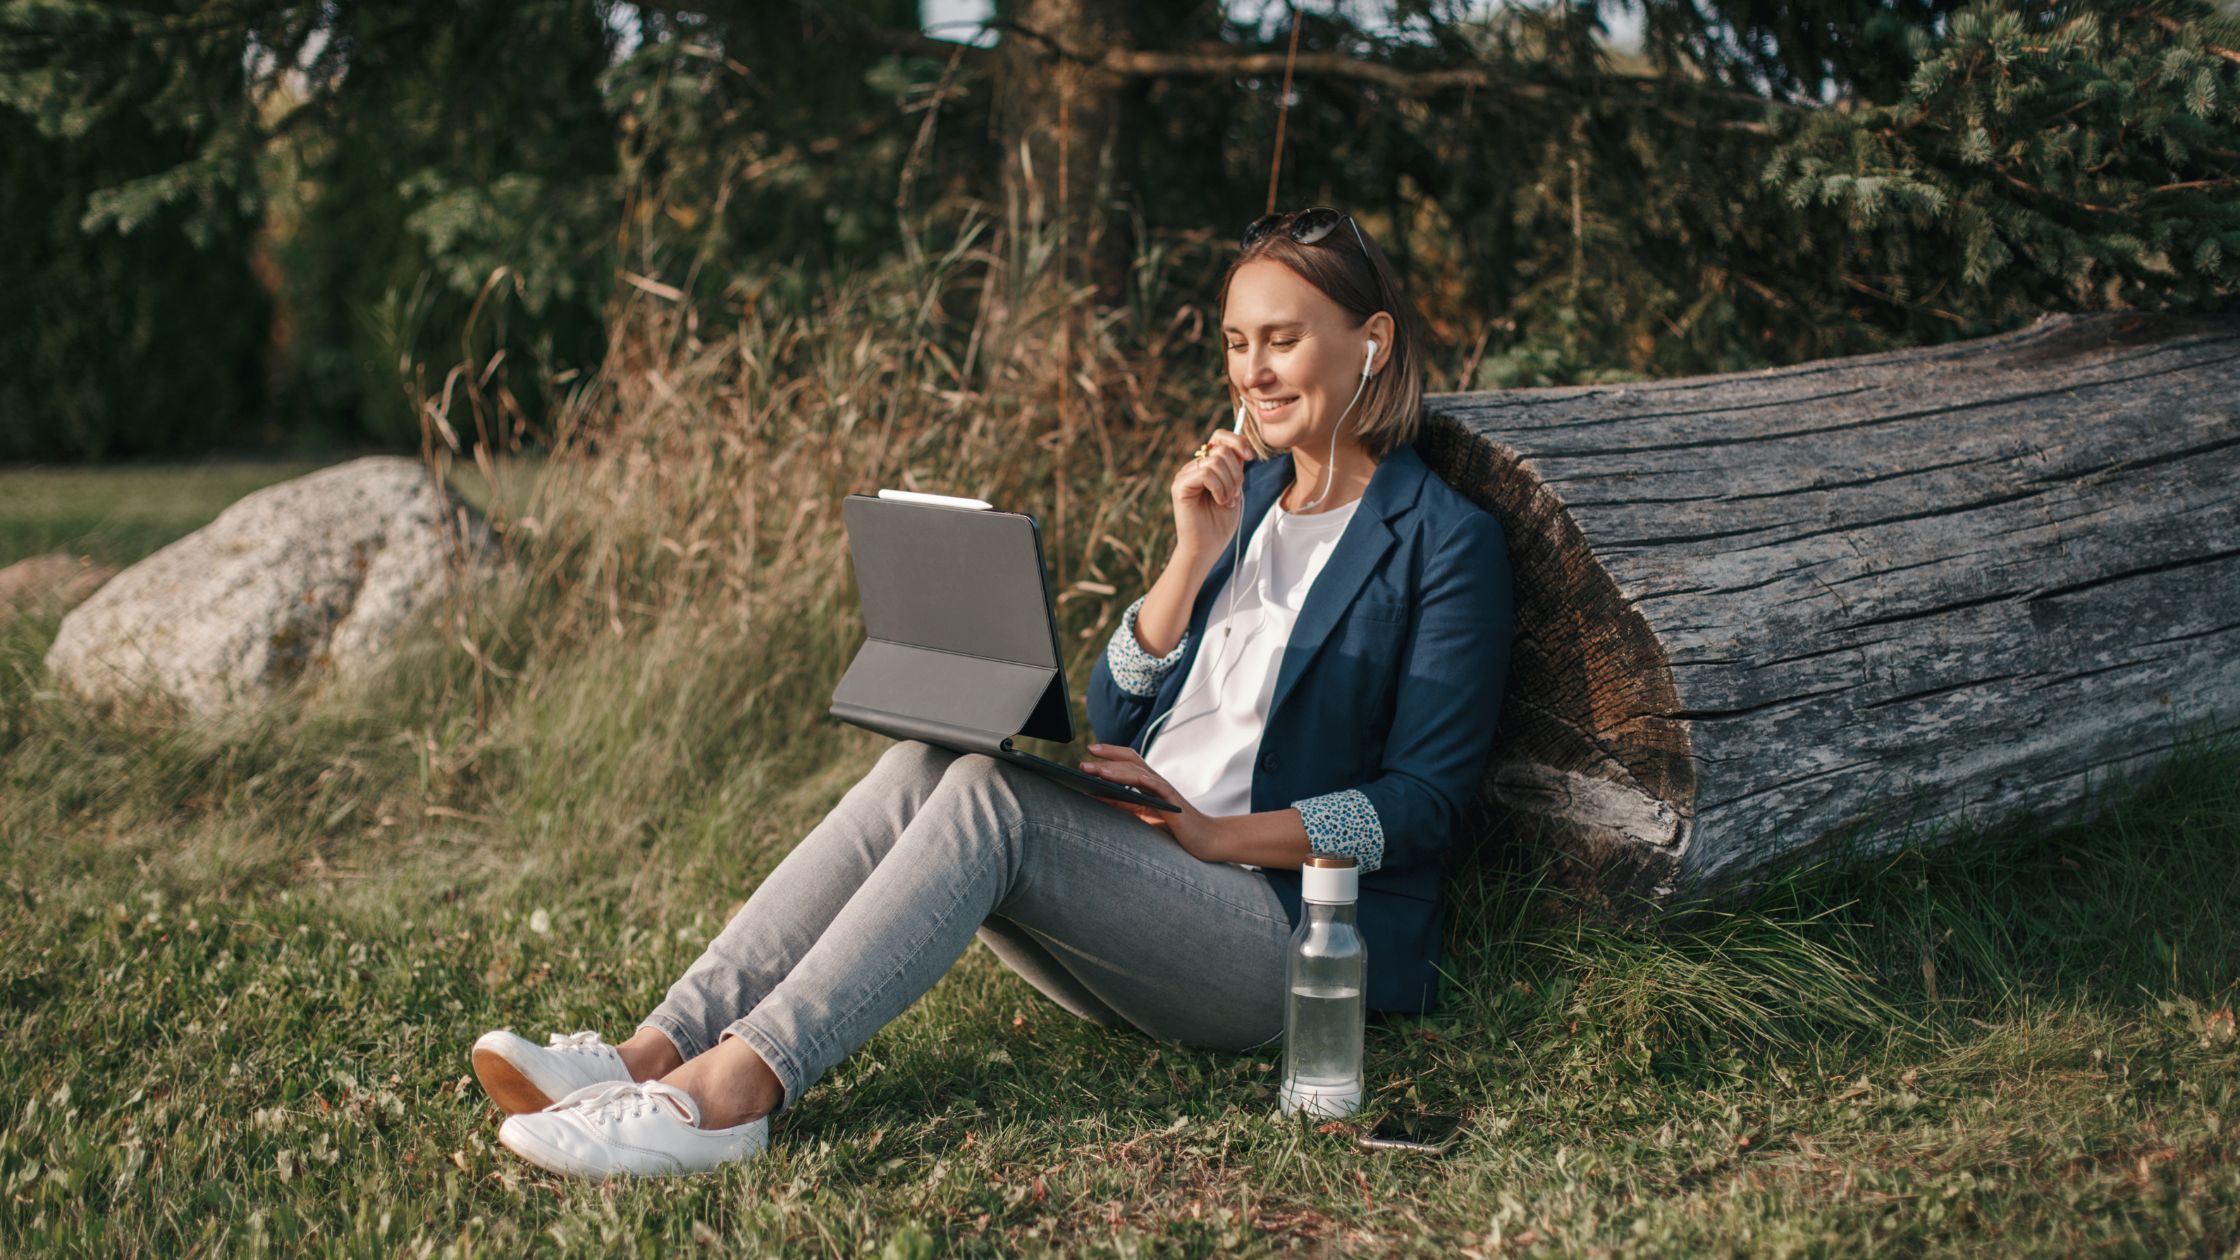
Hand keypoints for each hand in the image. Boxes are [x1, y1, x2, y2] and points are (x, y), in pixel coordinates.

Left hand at [1078, 743, 1225, 861]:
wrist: (1206, 840)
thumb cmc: (1175, 829)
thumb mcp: (1143, 815)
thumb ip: (1124, 805)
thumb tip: (1096, 796)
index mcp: (1148, 785)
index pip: (1127, 761)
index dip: (1110, 754)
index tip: (1089, 750)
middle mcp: (1156, 783)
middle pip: (1130, 761)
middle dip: (1106, 759)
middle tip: (1083, 762)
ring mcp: (1166, 791)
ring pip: (1139, 773)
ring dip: (1116, 770)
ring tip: (1097, 771)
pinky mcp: (1175, 803)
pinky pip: (1160, 788)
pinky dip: (1146, 781)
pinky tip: (1133, 779)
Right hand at [1171, 426, 1256, 560]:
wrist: (1207, 548)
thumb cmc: (1220, 523)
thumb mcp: (1234, 489)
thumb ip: (1235, 467)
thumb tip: (1241, 447)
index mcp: (1206, 465)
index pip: (1220, 437)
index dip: (1237, 441)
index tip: (1250, 457)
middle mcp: (1193, 467)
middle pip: (1222, 450)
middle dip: (1236, 473)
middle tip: (1234, 495)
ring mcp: (1184, 475)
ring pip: (1216, 461)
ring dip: (1229, 484)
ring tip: (1226, 501)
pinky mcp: (1180, 486)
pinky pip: (1206, 474)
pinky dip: (1219, 488)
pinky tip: (1219, 501)